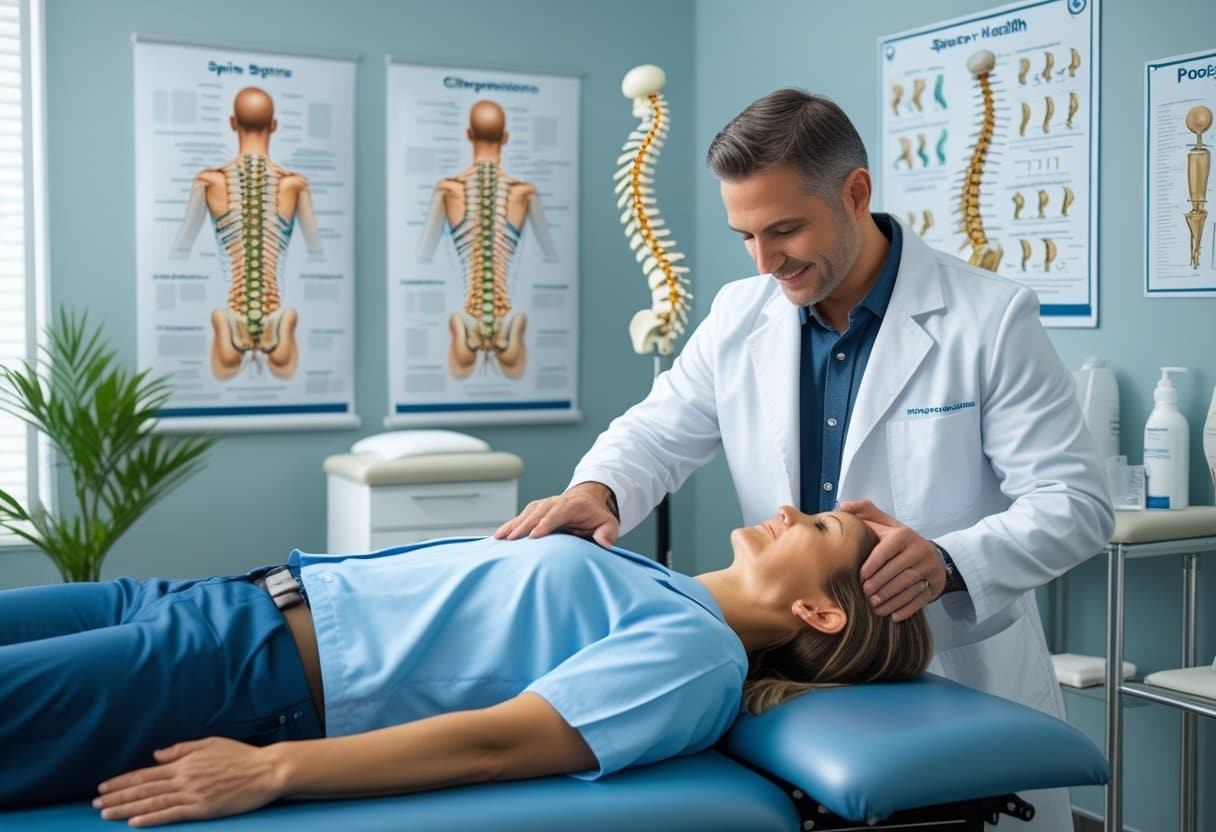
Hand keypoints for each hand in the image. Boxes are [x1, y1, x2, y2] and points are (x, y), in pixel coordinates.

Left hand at [93, 737, 282, 826]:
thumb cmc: (242, 756)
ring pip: (152, 802)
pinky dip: (151, 818)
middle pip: (144, 788)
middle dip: (117, 795)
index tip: (104, 786)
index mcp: (185, 763)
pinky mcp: (203, 808)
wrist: (266, 770)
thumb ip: (182, 749)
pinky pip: (172, 814)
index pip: (146, 773)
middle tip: (95, 803)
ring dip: (126, 808)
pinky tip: (134, 822)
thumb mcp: (211, 743)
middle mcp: (184, 778)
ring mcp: (193, 794)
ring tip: (105, 813)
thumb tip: (156, 755)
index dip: (123, 781)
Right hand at [494, 482, 619, 546]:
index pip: (556, 515)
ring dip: (513, 525)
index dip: (545, 525)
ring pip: (526, 514)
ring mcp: (543, 504)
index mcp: (572, 505)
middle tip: (511, 539)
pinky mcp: (535, 509)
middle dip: (524, 526)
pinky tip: (499, 535)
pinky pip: (521, 516)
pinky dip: (510, 524)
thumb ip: (607, 533)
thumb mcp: (609, 523)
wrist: (587, 500)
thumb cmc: (597, 516)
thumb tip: (603, 543)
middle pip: (537, 514)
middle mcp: (555, 502)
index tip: (534, 537)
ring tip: (500, 537)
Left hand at [838, 498, 945, 621]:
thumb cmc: (901, 541)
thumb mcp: (887, 524)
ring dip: (889, 599)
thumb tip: (843, 505)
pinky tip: (893, 616)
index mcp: (904, 535)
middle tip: (865, 596)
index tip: (859, 579)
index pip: (884, 552)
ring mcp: (930, 568)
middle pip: (896, 572)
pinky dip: (905, 609)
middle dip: (878, 586)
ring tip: (875, 607)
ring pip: (907, 587)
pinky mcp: (936, 584)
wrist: (933, 554)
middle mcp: (919, 550)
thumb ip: (866, 512)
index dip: (870, 567)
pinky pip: (920, 599)